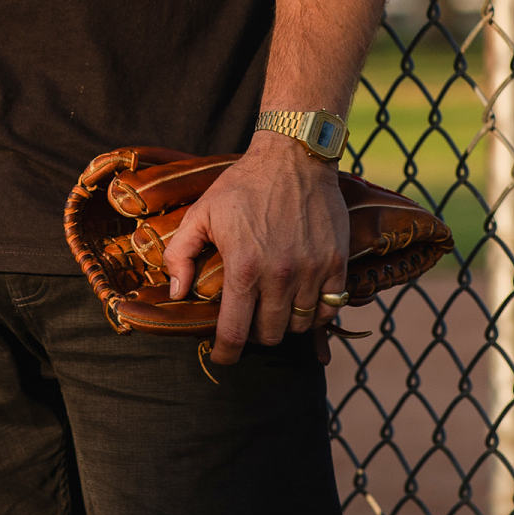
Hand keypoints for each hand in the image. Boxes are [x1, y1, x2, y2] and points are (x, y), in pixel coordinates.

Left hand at [160, 135, 348, 364]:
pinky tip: (304, 302)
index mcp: (244, 267)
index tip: (223, 358)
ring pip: (301, 325)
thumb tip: (177, 292)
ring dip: (286, 325)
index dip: (226, 353)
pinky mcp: (336, 263)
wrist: (293, 157)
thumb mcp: (201, 213)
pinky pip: (331, 308)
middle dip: (256, 335)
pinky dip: (318, 314)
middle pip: (270, 334)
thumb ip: (181, 254)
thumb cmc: (243, 185)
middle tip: (250, 321)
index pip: (235, 332)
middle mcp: (280, 275)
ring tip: (276, 310)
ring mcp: (312, 271)